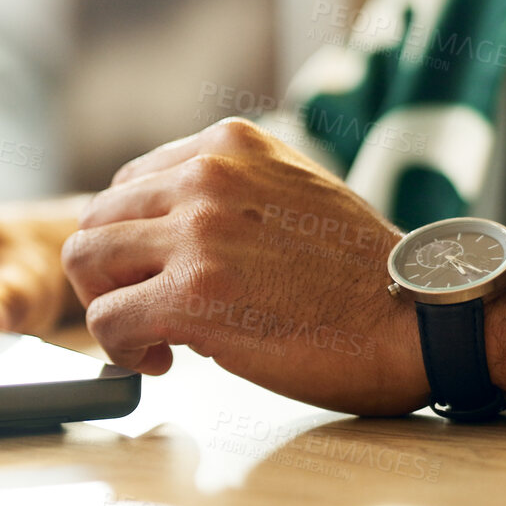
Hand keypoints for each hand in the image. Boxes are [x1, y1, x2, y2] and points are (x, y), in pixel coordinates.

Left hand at [62, 118, 426, 414]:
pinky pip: (106, 320)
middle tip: (147, 313)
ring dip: (110, 306)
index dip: (135, 240)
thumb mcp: (291, 192)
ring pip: (86, 260)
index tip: (165, 275)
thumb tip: (160, 235)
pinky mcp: (193, 295)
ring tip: (155, 337)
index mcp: (228, 147)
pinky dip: (121, 348)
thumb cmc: (362, 274)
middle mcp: (206, 177)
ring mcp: (197, 233)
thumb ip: (226, 196)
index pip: (129, 184)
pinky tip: (165, 359)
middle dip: (110, 274)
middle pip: (96, 218)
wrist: (420, 318)